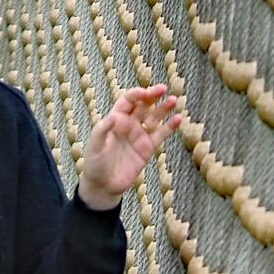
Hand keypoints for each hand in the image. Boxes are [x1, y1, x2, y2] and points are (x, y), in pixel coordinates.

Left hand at [78, 85, 182, 210]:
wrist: (104, 185)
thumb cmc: (95, 164)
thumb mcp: (95, 146)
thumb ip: (102, 131)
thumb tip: (113, 117)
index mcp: (116, 119)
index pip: (128, 101)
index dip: (137, 95)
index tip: (145, 93)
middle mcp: (129, 124)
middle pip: (143, 105)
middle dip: (153, 96)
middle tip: (163, 88)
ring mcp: (140, 135)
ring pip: (154, 117)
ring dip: (164, 108)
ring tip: (174, 100)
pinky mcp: (148, 148)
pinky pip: (161, 135)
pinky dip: (170, 127)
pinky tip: (178, 119)